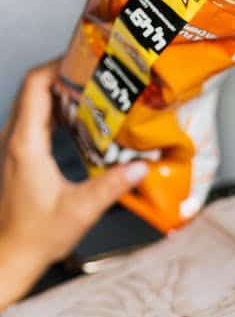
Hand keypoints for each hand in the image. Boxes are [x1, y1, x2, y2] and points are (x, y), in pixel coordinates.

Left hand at [0, 61, 147, 306]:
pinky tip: (78, 126)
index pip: (36, 85)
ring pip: (33, 105)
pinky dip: (55, 116)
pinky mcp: (18, 159)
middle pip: (34, 89)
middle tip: (96, 76)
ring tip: (92, 97)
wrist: (12, 255)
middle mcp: (14, 140)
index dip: (59, 66)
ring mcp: (13, 148)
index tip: (86, 62)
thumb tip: (139, 166)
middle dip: (64, 76)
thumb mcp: (81, 210)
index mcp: (26, 144)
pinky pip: (34, 124)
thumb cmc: (37, 236)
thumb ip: (111, 185)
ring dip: (60, 96)